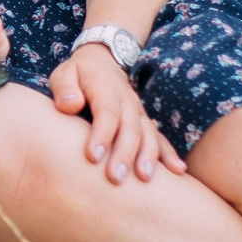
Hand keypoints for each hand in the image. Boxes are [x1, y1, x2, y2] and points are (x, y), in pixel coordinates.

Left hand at [50, 44, 184, 183]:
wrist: (102, 63)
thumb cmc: (77, 75)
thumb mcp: (63, 74)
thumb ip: (65, 89)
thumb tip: (70, 105)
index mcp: (105, 88)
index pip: (106, 112)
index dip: (102, 134)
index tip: (93, 156)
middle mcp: (126, 101)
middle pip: (130, 128)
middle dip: (125, 153)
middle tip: (116, 178)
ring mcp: (138, 112)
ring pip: (148, 134)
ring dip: (148, 156)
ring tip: (145, 178)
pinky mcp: (144, 122)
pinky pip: (160, 138)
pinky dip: (169, 154)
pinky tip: (177, 170)